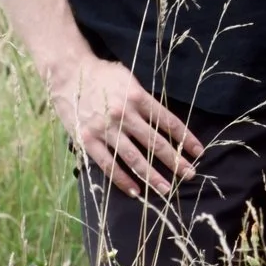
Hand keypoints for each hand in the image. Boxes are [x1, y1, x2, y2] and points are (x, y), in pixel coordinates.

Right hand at [45, 54, 201, 196]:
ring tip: (166, 189)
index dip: (185, 138)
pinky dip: (122, 180)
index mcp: (138, 97)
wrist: (67, 73)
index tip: (198, 152)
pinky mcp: (88, 139)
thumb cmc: (102, 75)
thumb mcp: (129, 79)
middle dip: (175, 161)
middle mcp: (124, 114)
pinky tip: (135, 191)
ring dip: (152, 176)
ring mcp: (105, 129)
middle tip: (190, 175)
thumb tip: (164, 122)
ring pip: (134, 158)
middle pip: (155, 143)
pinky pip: (108, 164)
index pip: (169, 122)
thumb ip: (145, 100)